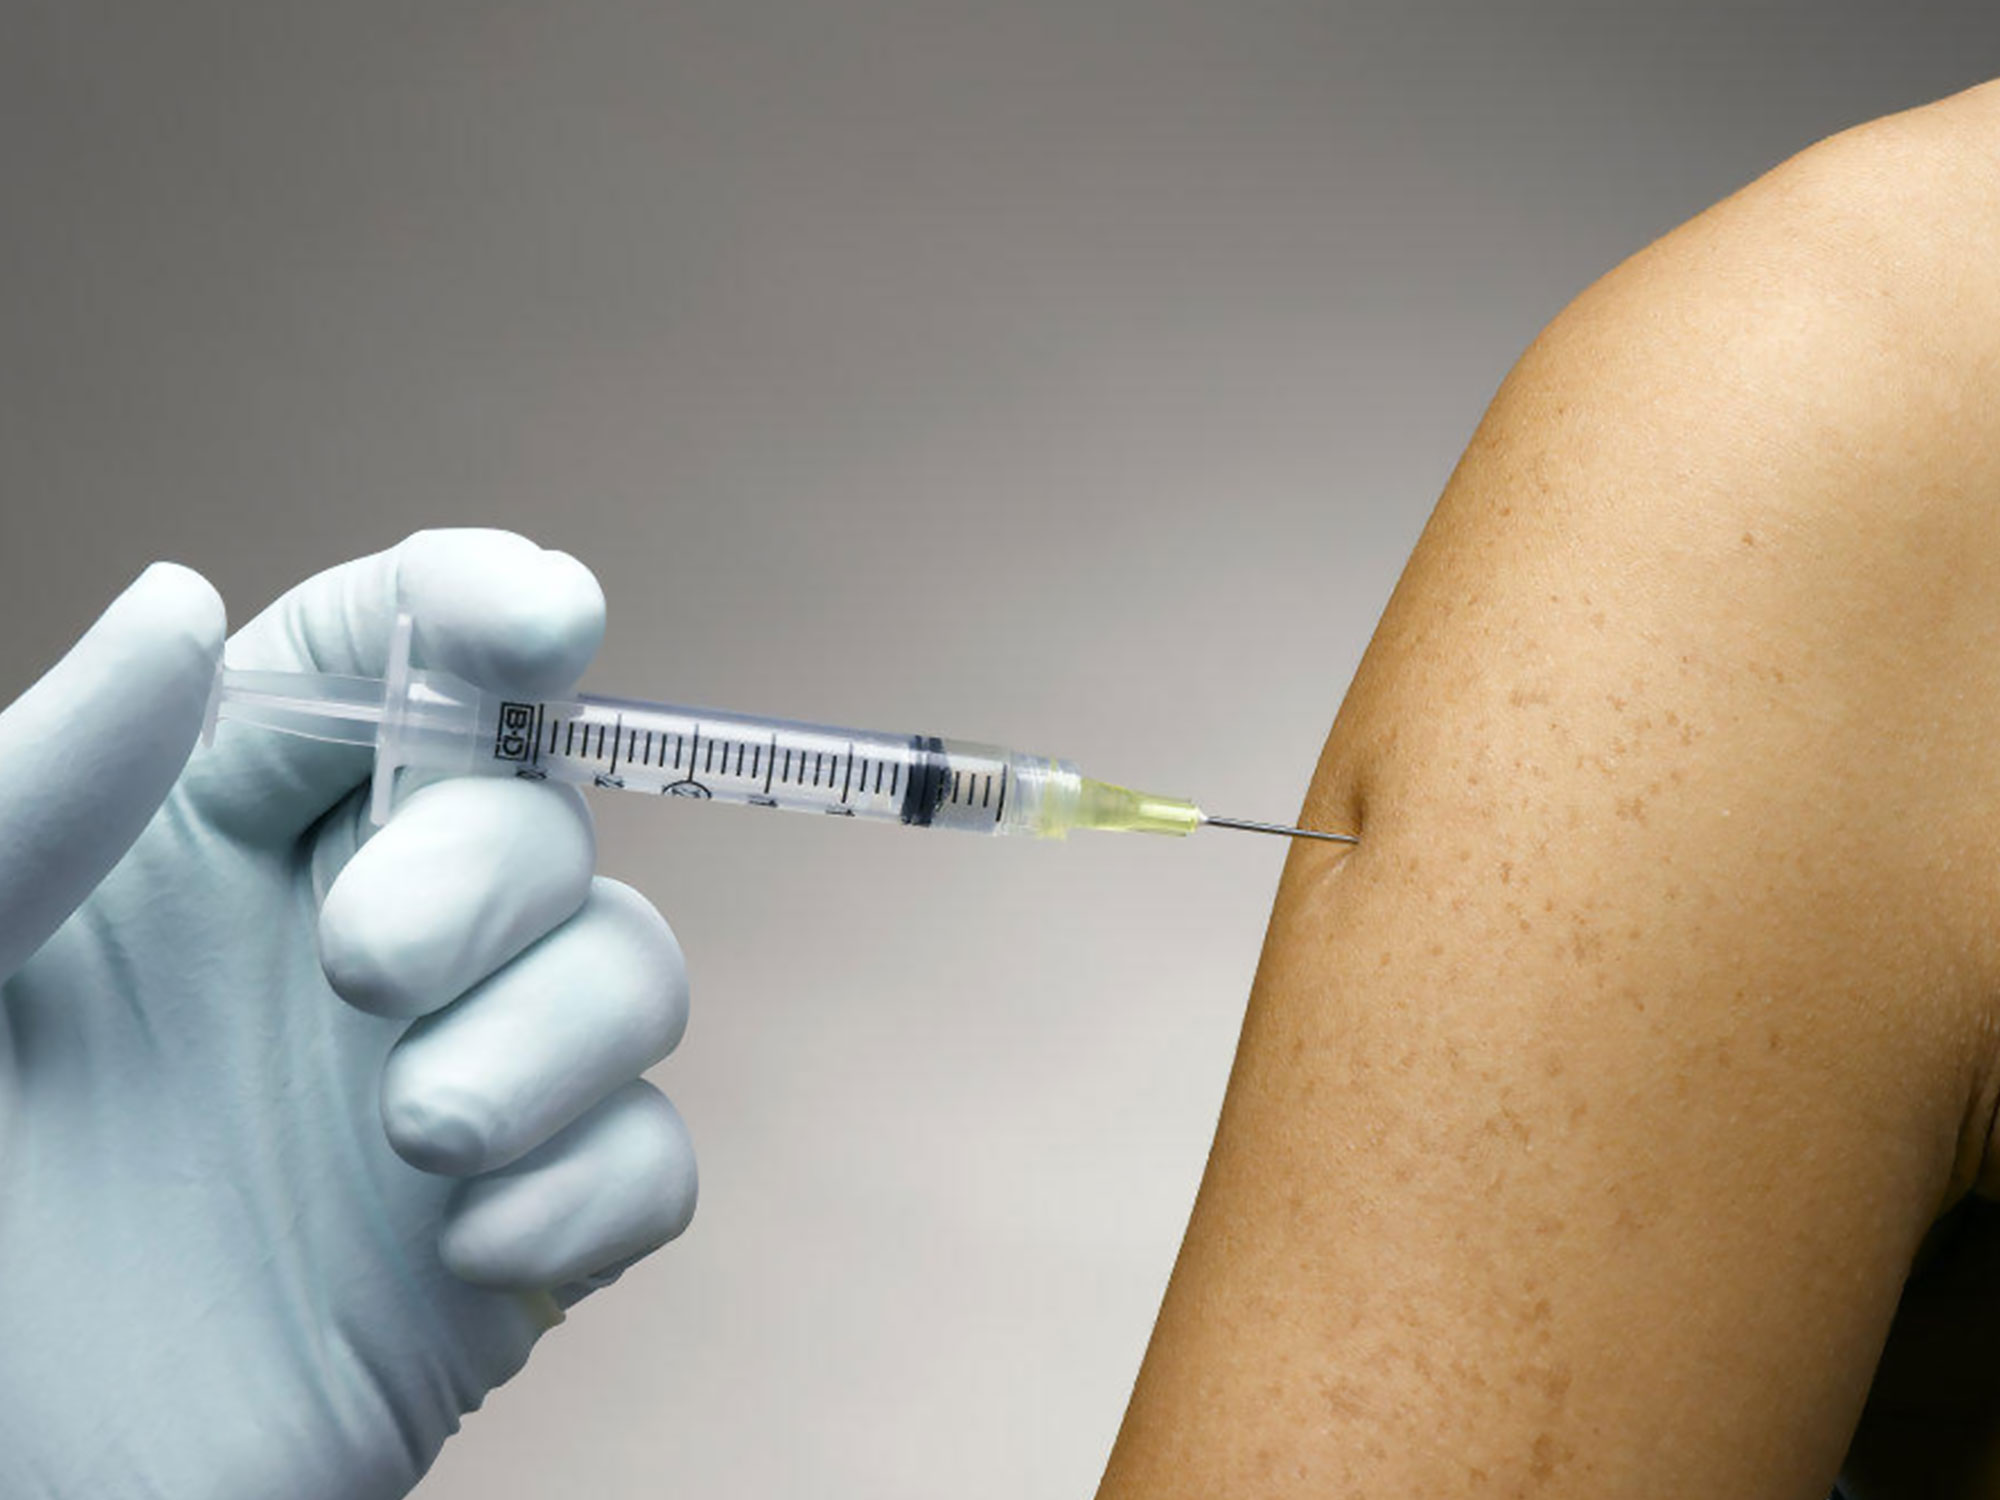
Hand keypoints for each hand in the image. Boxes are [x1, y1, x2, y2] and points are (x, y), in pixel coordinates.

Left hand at [0, 531, 695, 1499]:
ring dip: (554, 1037)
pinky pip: (649, 1160)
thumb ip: (45, 787)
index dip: (483, 604)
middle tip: (360, 971)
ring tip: (415, 1138)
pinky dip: (593, 1187)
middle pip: (536, 806)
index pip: (385, 658)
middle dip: (487, 871)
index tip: (538, 624)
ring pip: (630, 968)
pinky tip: (465, 1251)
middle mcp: (357, 936)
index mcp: (210, 836)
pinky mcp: (512, 1237)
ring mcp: (450, 1083)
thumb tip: (185, 600)